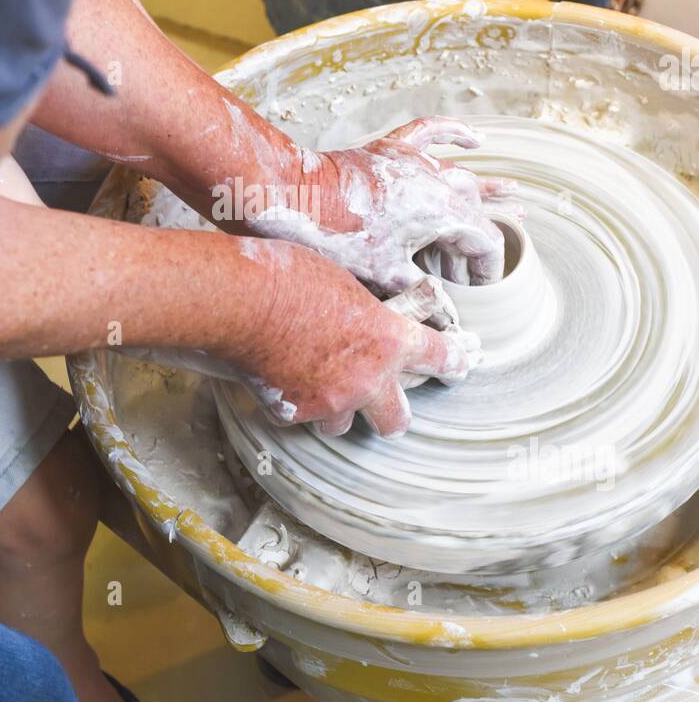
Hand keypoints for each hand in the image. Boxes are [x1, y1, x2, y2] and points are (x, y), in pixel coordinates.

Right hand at [225, 239, 476, 436]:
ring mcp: (331, 401)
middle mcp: (368, 379)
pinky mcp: (294, 412)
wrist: (241, 302)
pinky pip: (301, 416)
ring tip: (318, 383)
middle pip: (397, 420)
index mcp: (388, 339)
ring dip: (336, 409)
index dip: (453, 363)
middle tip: (381, 401)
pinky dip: (295, 402)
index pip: (438, 357)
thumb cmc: (290, 276)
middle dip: (391, 413)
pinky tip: (280, 376)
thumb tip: (365, 319)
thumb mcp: (345, 284)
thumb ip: (364, 312)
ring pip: (344, 424)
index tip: (459, 365)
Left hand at [251, 116, 517, 295]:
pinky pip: (431, 134)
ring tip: (513, 196)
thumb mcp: (386, 275)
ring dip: (480, 194)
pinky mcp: (391, 150)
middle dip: (476, 242)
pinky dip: (453, 134)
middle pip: (473, 211)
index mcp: (442, 211)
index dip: (488, 269)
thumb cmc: (337, 238)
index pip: (485, 240)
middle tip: (472, 271)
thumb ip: (422, 293)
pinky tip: (475, 139)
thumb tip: (448, 324)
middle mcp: (437, 181)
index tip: (480, 290)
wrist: (293, 197)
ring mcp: (414, 161)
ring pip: (459, 176)